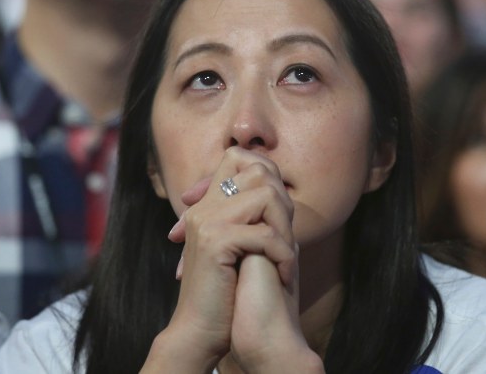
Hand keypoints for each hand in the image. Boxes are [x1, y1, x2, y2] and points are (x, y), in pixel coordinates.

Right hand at [147, 147, 297, 370]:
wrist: (200, 329)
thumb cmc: (225, 290)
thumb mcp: (239, 245)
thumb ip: (251, 217)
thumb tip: (280, 192)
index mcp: (207, 205)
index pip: (237, 157)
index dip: (265, 169)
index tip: (277, 208)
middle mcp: (204, 207)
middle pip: (257, 170)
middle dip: (282, 202)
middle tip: (284, 237)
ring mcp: (207, 221)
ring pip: (266, 196)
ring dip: (285, 228)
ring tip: (285, 256)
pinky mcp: (215, 241)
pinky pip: (265, 234)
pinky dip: (283, 255)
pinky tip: (283, 274)